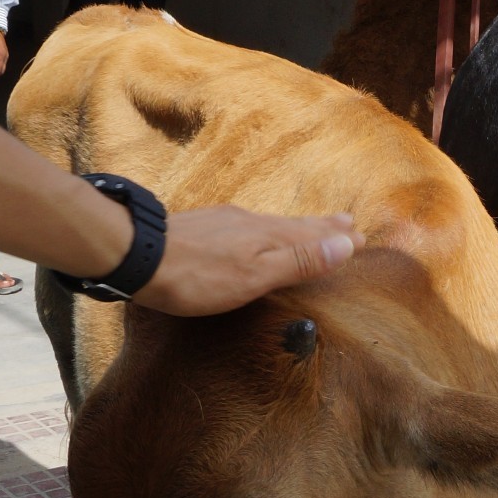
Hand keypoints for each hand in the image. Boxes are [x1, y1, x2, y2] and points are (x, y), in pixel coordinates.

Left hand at [133, 207, 363, 315]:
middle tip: (345, 221)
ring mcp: (224, 222)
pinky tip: (253, 232)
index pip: (313, 236)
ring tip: (309, 226)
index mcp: (268, 237)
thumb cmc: (198, 277)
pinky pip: (246, 225)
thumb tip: (346, 244)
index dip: (336, 238)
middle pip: (294, 225)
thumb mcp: (255, 276)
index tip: (361, 236)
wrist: (137, 256)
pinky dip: (264, 230)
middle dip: (321, 226)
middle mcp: (250, 223)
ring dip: (294, 226)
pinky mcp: (201, 227)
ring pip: (269, 223)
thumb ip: (299, 261)